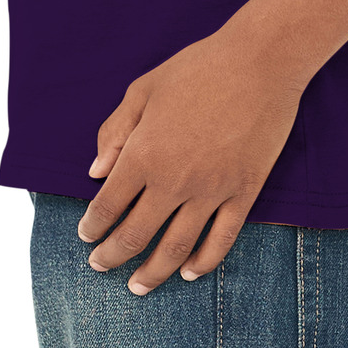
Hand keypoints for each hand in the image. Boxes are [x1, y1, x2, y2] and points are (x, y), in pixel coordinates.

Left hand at [77, 30, 303, 293]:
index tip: (86, 236)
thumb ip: (115, 131)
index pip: (108, 205)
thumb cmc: (198, 67)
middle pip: (135, 235)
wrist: (260, 61)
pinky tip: (189, 272)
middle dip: (112, 256)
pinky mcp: (244, 192)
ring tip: (138, 285)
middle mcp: (173, 180)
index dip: (93, 226)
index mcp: (144, 152)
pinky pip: (221, 240)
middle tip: (101, 266)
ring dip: (152, 272)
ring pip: (175, 248)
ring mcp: (211, 190)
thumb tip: (95, 172)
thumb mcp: (143, 89)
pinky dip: (203, 262)